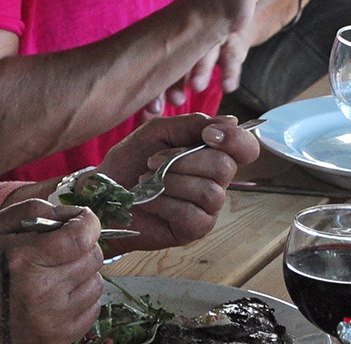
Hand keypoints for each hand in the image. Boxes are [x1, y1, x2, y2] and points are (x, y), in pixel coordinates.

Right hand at [0, 200, 102, 343]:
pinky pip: (91, 311)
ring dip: (83, 273)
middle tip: (63, 246)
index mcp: (25, 258)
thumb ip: (35, 211)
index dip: (88, 221)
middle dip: (83, 245)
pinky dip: (82, 298)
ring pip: (96, 285)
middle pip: (93, 258)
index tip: (83, 219)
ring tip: (57, 271)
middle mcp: (43, 291)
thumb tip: (73, 213)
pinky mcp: (56, 340)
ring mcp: (52, 320)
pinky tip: (59, 293)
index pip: (83, 235)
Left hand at [97, 115, 260, 252]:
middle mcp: (216, 181)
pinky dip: (164, 202)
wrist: (105, 193)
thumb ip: (193, 124)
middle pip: (225, 167)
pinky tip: (147, 200)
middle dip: (185, 160)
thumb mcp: (159, 132)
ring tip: (146, 180)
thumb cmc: (131, 161)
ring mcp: (208, 208)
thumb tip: (231, 121)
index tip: (207, 135)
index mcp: (211, 154)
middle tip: (153, 161)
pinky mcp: (195, 229)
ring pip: (209, 191)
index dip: (234, 139)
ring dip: (171, 181)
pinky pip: (191, 213)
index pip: (245, 147)